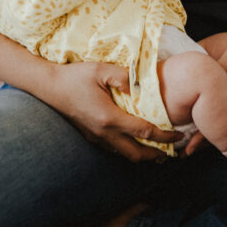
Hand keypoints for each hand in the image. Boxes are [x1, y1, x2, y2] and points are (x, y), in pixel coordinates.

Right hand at [46, 60, 179, 160]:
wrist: (49, 87)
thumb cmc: (75, 77)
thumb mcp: (101, 70)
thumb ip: (124, 77)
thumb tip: (142, 86)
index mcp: (109, 118)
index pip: (144, 132)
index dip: (164, 136)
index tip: (178, 135)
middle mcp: (103, 133)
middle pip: (136, 153)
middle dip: (156, 155)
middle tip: (172, 152)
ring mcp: (95, 137)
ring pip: (124, 154)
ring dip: (142, 154)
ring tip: (157, 150)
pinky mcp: (90, 136)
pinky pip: (114, 149)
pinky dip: (128, 149)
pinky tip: (134, 141)